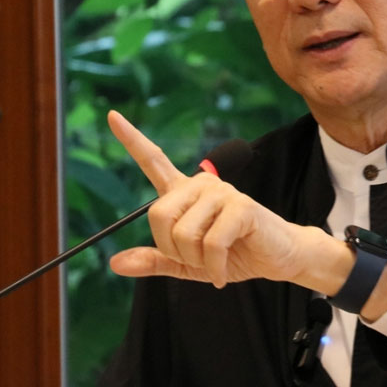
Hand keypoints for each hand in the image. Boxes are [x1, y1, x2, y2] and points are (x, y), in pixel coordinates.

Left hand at [106, 111, 350, 290]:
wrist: (275, 260)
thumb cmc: (234, 255)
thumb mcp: (187, 263)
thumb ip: (155, 260)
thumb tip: (115, 263)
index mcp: (185, 192)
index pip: (154, 160)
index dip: (131, 139)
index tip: (111, 116)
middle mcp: (201, 184)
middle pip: (158, 215)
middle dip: (173, 249)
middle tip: (195, 259)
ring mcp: (222, 192)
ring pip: (183, 233)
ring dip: (196, 260)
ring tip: (215, 263)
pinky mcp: (241, 207)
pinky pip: (211, 244)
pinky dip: (215, 267)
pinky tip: (223, 271)